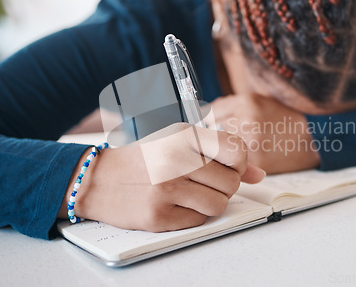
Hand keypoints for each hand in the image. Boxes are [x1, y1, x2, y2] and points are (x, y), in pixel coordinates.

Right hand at [58, 123, 265, 231]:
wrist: (97, 178)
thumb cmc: (142, 157)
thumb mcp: (176, 142)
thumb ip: (219, 154)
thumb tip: (258, 175)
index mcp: (182, 134)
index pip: (237, 151)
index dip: (240, 163)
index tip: (228, 166)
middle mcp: (175, 160)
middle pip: (231, 183)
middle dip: (223, 185)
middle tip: (204, 181)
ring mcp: (166, 189)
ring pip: (219, 204)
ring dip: (210, 201)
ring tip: (190, 192)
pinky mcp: (158, 215)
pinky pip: (198, 220)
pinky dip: (192, 214)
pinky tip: (174, 203)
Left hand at [208, 94, 319, 173]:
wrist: (314, 137)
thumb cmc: (285, 119)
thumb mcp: (260, 102)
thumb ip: (232, 106)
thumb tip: (206, 115)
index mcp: (247, 103)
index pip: (211, 112)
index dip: (208, 120)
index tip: (207, 125)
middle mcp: (246, 121)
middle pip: (213, 131)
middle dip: (214, 136)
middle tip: (222, 140)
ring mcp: (251, 142)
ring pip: (222, 149)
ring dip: (224, 151)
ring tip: (241, 149)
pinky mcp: (257, 162)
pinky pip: (235, 163)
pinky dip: (236, 164)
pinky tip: (247, 159)